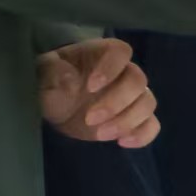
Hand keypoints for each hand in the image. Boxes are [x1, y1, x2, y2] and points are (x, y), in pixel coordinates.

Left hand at [38, 38, 159, 148]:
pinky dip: (143, 134)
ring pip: (147, 103)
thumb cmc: (50, 82)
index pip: (121, 52)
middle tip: (90, 119)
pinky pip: (151, 125)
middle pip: (138, 81)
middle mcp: (122, 72)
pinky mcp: (130, 120)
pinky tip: (122, 143)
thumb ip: (53, 73)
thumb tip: (70, 80)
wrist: (53, 104)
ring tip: (100, 135)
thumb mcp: (44, 75)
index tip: (90, 87)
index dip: (111, 68)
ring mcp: (130, 97)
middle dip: (117, 102)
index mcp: (101, 55)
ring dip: (127, 121)